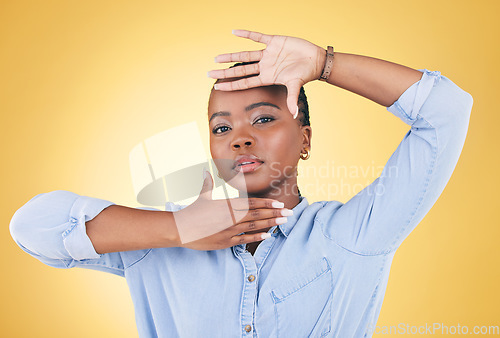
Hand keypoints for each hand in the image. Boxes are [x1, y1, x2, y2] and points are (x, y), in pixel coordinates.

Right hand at [173, 170, 290, 250]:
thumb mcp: (202, 197)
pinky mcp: (226, 242)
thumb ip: (207, 184)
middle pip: (257, 214)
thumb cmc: (192, 212)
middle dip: (275, 213)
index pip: (252, 203)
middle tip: (289, 213)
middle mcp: (231, 217)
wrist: (181, 229)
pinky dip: (257, 237)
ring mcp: (229, 230)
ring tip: (283, 222)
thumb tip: (206, 171)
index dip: (267, 203)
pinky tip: (268, 235)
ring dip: (270, 223)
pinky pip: (245, 239)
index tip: (279, 203)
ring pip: (254, 226)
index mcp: (227, 205)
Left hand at [208, 29, 325, 116]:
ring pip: (245, 55)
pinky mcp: (273, 41)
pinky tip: (234, 32)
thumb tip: (295, 115)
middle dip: (225, 72)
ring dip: (230, 56)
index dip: (231, 85)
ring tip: (216, 58)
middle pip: (240, 70)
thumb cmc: (305, 74)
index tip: (217, 87)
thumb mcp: (296, 86)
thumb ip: (292, 98)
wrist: (315, 60)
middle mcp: (264, 66)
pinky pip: (257, 36)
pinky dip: (246, 34)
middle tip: (209, 73)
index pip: (245, 82)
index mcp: (267, 77)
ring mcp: (267, 54)